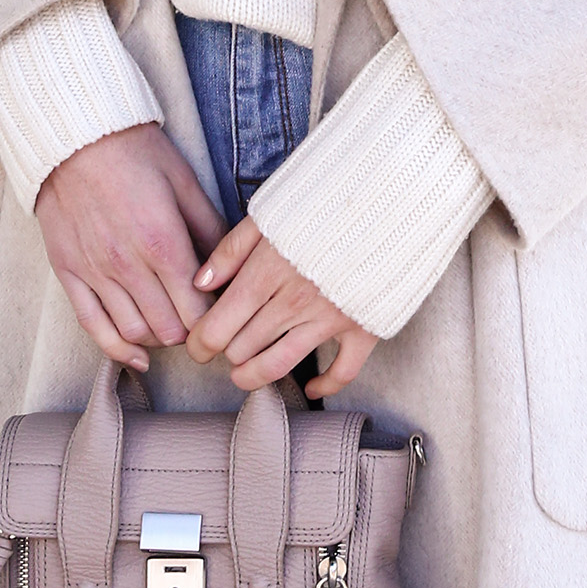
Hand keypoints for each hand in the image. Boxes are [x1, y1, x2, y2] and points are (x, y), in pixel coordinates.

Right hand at [35, 124, 226, 370]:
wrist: (74, 135)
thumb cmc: (134, 152)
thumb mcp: (184, 183)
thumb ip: (210, 230)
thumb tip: (230, 268)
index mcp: (163, 243)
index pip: (198, 308)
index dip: (216, 319)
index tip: (224, 315)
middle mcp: (127, 265)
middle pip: (170, 328)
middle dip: (191, 331)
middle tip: (201, 322)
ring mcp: (95, 272)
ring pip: (135, 332)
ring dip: (159, 338)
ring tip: (172, 325)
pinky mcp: (69, 272)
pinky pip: (92, 325)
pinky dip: (117, 348)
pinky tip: (136, 357)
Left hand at [186, 218, 378, 397]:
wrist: (388, 200)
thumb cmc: (324, 204)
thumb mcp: (267, 216)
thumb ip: (230, 251)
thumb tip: (200, 283)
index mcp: (265, 274)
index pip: (217, 328)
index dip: (199, 344)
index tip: (198, 345)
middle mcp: (293, 302)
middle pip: (242, 349)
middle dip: (226, 353)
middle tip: (225, 347)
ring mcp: (329, 319)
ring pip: (279, 367)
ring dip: (253, 377)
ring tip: (243, 376)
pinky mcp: (363, 327)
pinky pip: (342, 372)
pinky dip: (325, 386)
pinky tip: (311, 387)